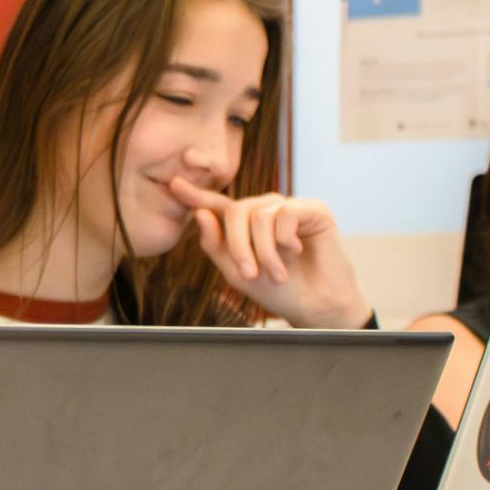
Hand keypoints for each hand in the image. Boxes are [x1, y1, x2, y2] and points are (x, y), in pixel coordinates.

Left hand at [169, 178, 371, 328]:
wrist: (316, 305)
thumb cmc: (277, 290)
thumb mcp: (236, 272)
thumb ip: (216, 244)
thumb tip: (200, 214)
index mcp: (244, 225)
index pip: (217, 206)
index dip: (196, 196)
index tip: (174, 184)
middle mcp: (265, 210)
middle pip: (236, 211)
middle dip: (239, 246)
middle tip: (249, 274)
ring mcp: (288, 207)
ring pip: (260, 216)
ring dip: (265, 252)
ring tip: (277, 274)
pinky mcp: (312, 208)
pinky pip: (285, 213)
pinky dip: (286, 239)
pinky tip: (298, 252)